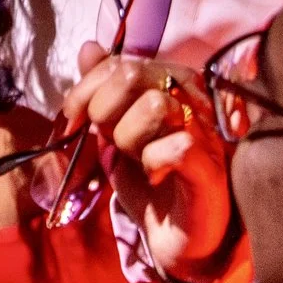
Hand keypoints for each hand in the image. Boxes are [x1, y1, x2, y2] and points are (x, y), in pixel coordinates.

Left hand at [62, 43, 236, 282]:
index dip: (84, 91)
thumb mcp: (115, 130)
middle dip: (104, 113)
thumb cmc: (150, 178)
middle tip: (112, 143)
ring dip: (130, 139)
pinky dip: (153, 164)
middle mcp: (192, 97)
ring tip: (139, 159)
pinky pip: (175, 147)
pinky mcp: (210, 166)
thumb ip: (101, 90)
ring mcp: (205, 130)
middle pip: (131, 76)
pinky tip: (157, 176)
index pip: (118, 63)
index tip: (72, 121)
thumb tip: (88, 48)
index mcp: (169, 82)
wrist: (177, 234)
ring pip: (152, 106)